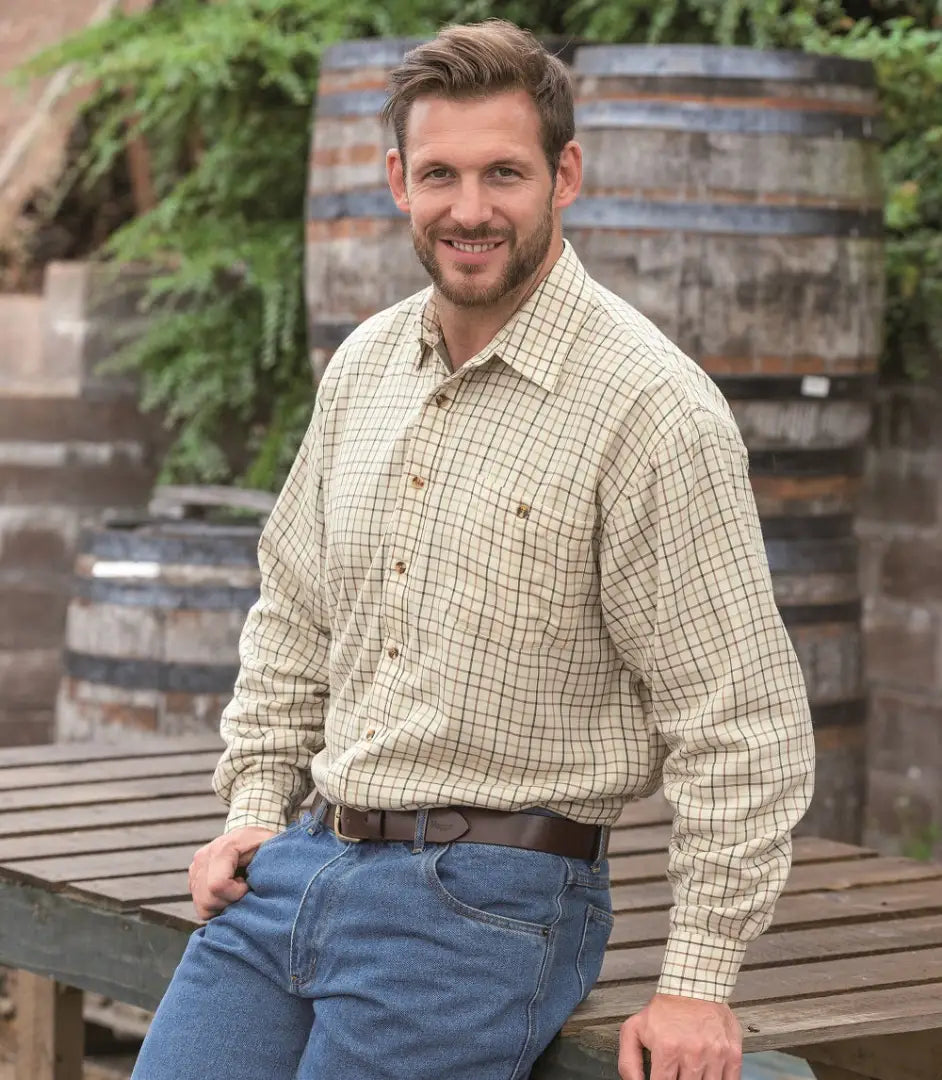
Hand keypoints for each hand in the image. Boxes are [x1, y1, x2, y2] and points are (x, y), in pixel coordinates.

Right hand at [188, 826, 277, 919]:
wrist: (251, 836)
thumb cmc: (264, 844)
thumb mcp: (270, 848)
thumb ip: (266, 863)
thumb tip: (259, 885)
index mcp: (222, 849)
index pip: (217, 885)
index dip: (236, 893)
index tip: (248, 884)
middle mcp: (203, 857)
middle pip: (207, 900)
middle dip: (229, 902)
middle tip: (244, 889)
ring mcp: (195, 867)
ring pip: (202, 906)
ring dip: (222, 905)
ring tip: (236, 890)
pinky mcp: (193, 877)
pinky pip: (200, 905)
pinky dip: (215, 905)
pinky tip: (228, 892)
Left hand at [618, 993, 741, 1079]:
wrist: (695, 985)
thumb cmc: (665, 1010)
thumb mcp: (634, 1030)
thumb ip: (629, 1063)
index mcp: (667, 1049)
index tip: (662, 1079)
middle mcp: (692, 1054)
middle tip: (677, 1073)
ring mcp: (715, 1055)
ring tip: (690, 1071)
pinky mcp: (732, 1054)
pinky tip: (708, 1074)